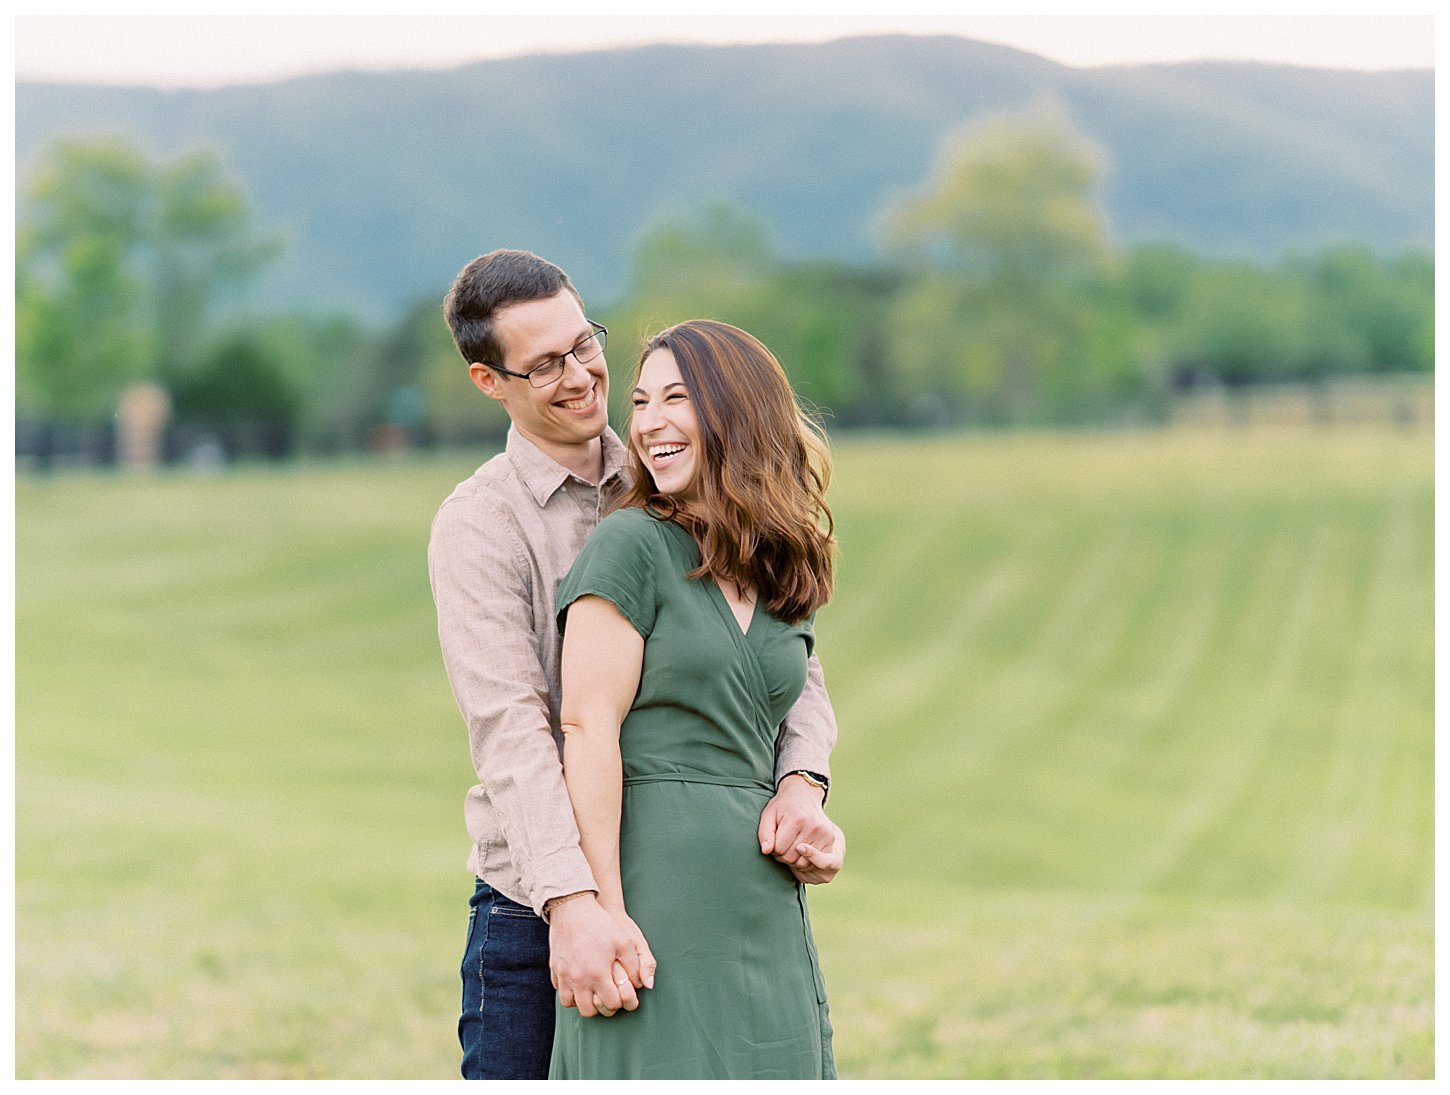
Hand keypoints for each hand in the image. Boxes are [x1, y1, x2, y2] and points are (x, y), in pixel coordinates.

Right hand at [548, 895, 656, 1016]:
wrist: (572, 908)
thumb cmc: (600, 924)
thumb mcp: (624, 941)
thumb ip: (636, 965)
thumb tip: (643, 984)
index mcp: (598, 974)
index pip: (611, 1004)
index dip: (621, 1002)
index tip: (624, 997)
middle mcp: (579, 979)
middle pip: (589, 1011)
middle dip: (600, 1008)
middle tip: (607, 998)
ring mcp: (564, 975)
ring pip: (570, 1003)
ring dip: (581, 1002)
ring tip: (591, 993)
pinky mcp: (554, 968)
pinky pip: (559, 989)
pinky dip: (568, 990)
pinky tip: (577, 981)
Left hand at [758, 775, 841, 882]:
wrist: (805, 795)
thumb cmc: (783, 806)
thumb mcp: (768, 815)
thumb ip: (765, 833)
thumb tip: (766, 851)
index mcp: (797, 819)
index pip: (779, 848)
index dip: (773, 848)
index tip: (774, 840)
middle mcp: (813, 826)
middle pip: (790, 857)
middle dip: (782, 854)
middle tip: (781, 844)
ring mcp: (824, 833)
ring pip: (802, 862)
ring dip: (793, 859)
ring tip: (790, 846)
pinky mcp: (830, 839)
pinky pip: (814, 862)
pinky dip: (805, 859)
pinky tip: (800, 849)